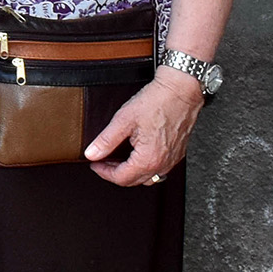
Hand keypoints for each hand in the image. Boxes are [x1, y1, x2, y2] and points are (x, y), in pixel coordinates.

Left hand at [85, 68, 205, 185]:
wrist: (181, 90)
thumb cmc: (157, 102)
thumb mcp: (124, 120)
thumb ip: (106, 140)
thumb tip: (92, 153)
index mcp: (149, 159)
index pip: (121, 178)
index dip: (103, 172)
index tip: (94, 163)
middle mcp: (163, 164)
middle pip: (134, 180)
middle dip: (115, 173)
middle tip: (103, 160)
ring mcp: (172, 160)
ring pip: (147, 177)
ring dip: (130, 171)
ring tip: (117, 158)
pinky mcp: (177, 153)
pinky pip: (159, 169)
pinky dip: (144, 166)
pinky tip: (137, 154)